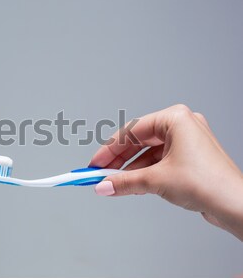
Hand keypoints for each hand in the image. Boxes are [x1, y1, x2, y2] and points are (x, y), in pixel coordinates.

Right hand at [90, 104, 242, 239]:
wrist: (235, 206)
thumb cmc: (208, 183)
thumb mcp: (156, 180)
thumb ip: (124, 181)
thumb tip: (103, 185)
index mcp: (175, 118)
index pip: (131, 131)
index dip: (109, 149)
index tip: (94, 163)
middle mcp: (182, 125)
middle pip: (139, 140)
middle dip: (118, 159)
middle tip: (100, 173)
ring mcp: (187, 141)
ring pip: (148, 152)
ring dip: (130, 168)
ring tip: (114, 182)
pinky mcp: (190, 156)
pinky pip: (159, 160)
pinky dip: (145, 171)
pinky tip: (132, 183)